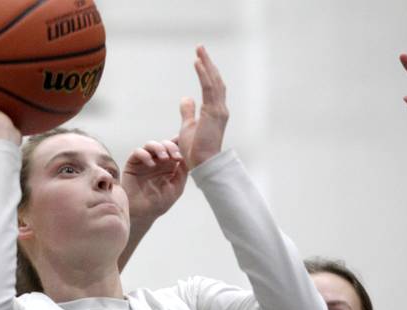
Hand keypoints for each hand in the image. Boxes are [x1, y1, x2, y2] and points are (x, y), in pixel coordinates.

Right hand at [122, 139, 187, 226]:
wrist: (143, 214)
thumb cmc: (159, 203)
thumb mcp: (177, 187)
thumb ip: (183, 172)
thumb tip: (186, 155)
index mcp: (168, 165)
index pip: (174, 148)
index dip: (179, 143)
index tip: (186, 147)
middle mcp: (156, 161)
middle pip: (164, 143)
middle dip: (171, 147)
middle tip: (176, 156)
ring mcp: (144, 161)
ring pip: (151, 144)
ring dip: (159, 148)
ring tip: (164, 158)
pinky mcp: (132, 164)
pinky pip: (137, 152)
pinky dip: (145, 155)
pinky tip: (150, 165)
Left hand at [177, 45, 228, 168]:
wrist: (203, 164)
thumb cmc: (196, 151)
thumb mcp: (188, 127)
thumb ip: (188, 111)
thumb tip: (186, 97)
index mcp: (215, 112)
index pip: (213, 88)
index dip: (207, 73)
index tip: (200, 60)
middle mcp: (220, 109)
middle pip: (216, 80)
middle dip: (208, 63)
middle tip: (200, 48)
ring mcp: (219, 110)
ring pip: (214, 81)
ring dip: (206, 64)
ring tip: (199, 50)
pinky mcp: (213, 112)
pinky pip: (208, 89)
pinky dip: (203, 74)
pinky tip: (197, 63)